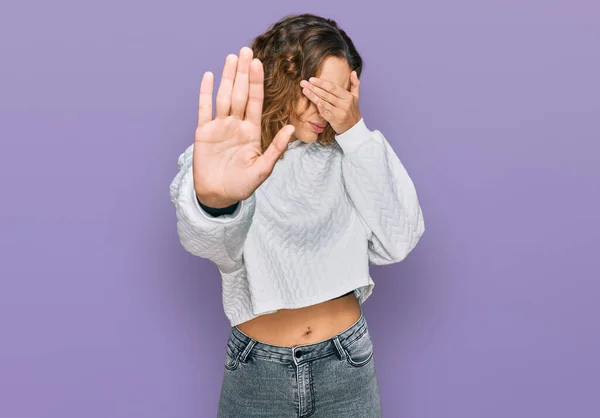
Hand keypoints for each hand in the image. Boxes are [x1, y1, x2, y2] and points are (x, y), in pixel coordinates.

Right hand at [193, 47, 295, 207]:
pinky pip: (204, 109)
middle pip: (240, 93)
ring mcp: (219, 127)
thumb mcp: (263, 168)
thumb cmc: (242, 185)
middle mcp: (236, 125)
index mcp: (251, 131)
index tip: (258, 64)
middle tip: (246, 50)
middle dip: (243, 73)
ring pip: (224, 96)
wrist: (219, 195)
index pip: (255, 102)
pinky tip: (210, 76)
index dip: (256, 83)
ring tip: (231, 57)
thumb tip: (291, 129)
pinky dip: (206, 93)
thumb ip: (276, 148)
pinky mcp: (204, 132)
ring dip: (228, 77)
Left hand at [299, 71, 360, 133]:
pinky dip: (321, 108)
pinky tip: (314, 103)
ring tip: (304, 90)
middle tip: (303, 83)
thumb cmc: (352, 110)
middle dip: (314, 88)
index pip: (333, 87)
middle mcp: (344, 104)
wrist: (354, 128)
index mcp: (348, 96)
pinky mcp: (335, 120)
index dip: (322, 83)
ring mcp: (340, 112)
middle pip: (326, 94)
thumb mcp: (356, 96)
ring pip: (324, 103)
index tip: (311, 79)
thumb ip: (355, 83)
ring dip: (313, 96)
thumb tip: (353, 72)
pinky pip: (326, 113)